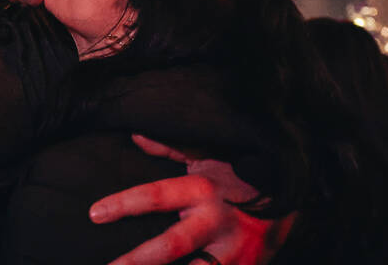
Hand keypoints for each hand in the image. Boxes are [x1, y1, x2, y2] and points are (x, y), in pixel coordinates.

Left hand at [88, 135, 271, 264]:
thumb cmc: (238, 174)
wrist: (292, 196)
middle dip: (139, 260)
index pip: (155, 196)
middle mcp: (216, 222)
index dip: (124, 204)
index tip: (95, 213)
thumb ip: (169, 148)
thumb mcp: (207, 155)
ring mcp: (234, 252)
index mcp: (201, 191)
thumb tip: (135, 134)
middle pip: (172, 245)